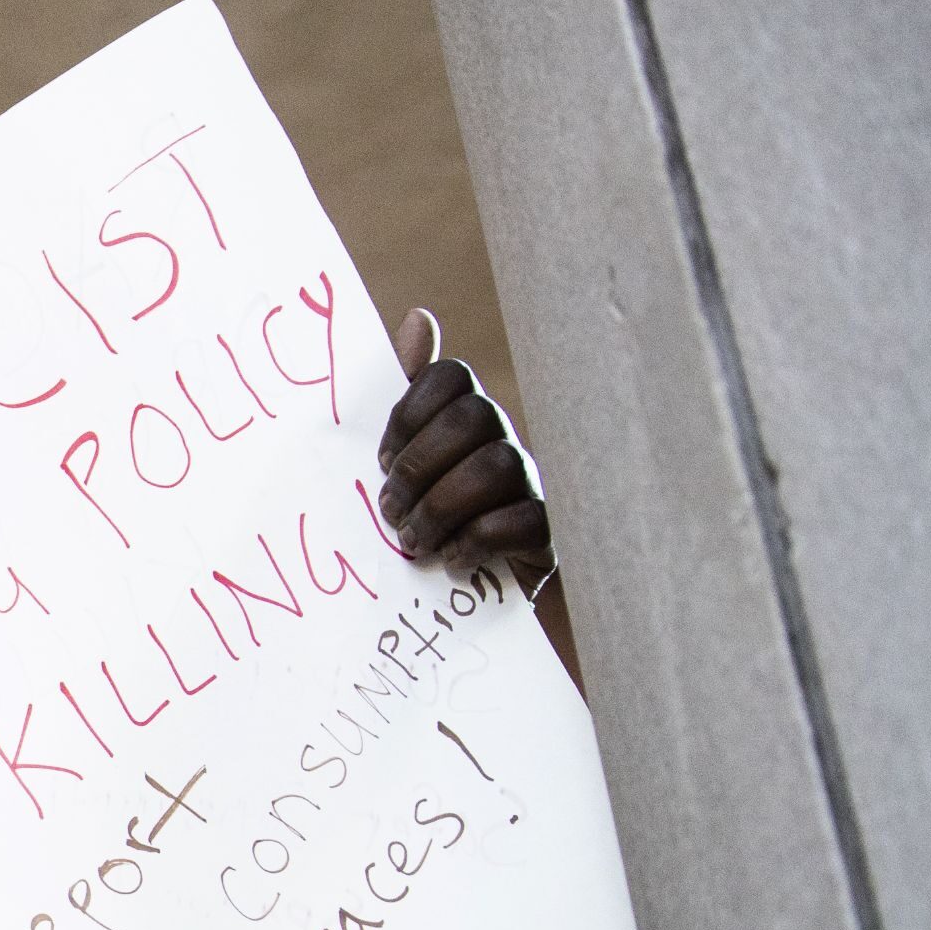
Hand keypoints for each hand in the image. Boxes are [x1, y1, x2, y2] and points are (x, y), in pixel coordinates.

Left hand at [374, 311, 552, 589]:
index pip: (450, 377)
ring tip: (414, 544)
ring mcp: (534, 486)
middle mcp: (505, 443)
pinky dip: (476, 543)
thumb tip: (418, 318)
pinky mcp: (550, 535)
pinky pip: (521, 521)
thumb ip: (404, 406)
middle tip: (390, 511)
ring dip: (441, 508)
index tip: (380, 459)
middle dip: (420, 465)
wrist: (473, 612)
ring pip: (496, 465)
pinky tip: (452, 562)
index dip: (409, 412)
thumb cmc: (433, 532)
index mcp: (468, 424)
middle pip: (473, 416)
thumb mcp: (406, 473)